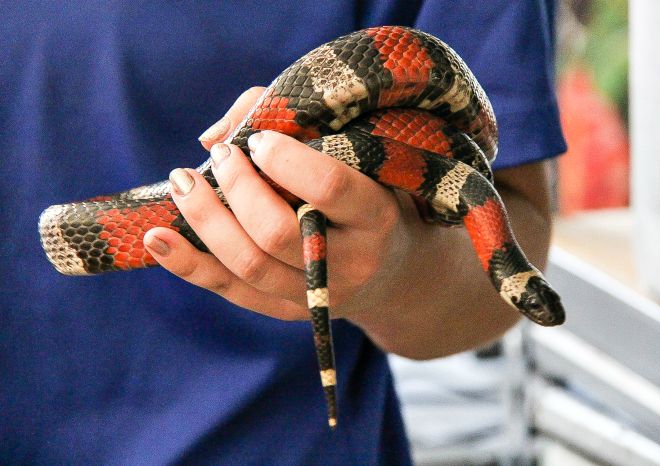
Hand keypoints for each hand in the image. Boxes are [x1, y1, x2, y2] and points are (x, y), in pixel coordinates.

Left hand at [143, 87, 416, 320]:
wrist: (393, 270)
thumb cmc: (370, 194)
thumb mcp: (358, 155)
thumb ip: (293, 124)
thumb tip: (211, 139)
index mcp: (376, 217)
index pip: (328, 187)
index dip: (283, 159)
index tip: (259, 140)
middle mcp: (351, 264)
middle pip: (277, 233)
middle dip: (236, 187)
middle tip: (221, 156)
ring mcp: (317, 297)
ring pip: (248, 265)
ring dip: (204, 219)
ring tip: (182, 181)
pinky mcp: (286, 312)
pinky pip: (230, 290)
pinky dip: (187, 264)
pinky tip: (156, 237)